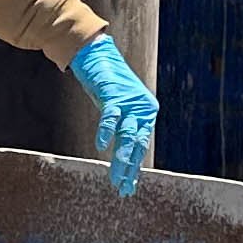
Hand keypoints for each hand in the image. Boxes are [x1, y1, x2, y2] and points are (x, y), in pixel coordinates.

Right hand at [69, 34, 157, 197]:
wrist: (97, 55)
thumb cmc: (106, 83)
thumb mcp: (116, 108)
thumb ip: (121, 126)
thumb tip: (119, 152)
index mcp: (145, 114)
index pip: (140, 146)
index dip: (133, 167)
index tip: (128, 186)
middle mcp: (142, 108)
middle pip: (136, 144)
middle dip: (129, 168)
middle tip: (123, 187)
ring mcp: (130, 101)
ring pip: (128, 134)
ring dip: (122, 157)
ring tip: (117, 176)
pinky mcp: (115, 93)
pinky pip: (112, 115)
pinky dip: (106, 130)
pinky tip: (102, 145)